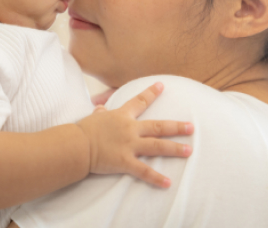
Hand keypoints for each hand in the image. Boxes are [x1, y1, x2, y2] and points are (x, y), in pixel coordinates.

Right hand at [76, 82, 193, 187]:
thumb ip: (100, 113)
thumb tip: (101, 108)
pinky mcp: (125, 162)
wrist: (76, 145)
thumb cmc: (83, 131)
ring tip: (189, 150)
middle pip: (158, 126)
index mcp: (121, 116)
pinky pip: (143, 171)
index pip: (139, 101)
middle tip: (191, 127)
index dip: (151, 93)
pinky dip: (156, 178)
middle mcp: (130, 129)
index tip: (162, 85)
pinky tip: (168, 183)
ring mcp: (129, 145)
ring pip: (157, 146)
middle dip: (176, 126)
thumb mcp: (93, 118)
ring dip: (175, 148)